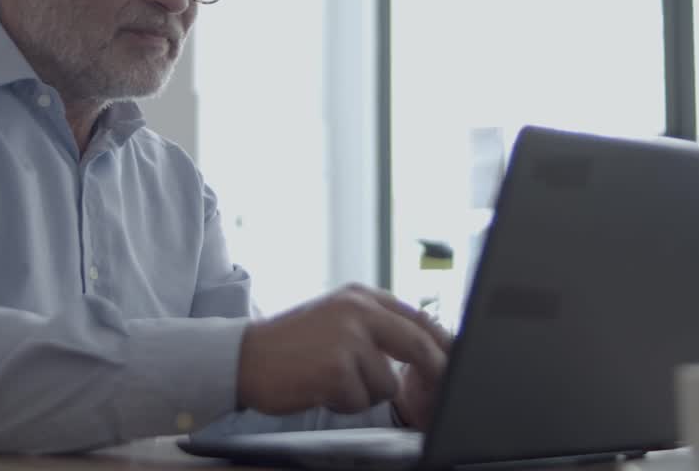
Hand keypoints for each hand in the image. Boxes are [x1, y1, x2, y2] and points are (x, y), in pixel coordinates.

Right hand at [237, 284, 446, 415]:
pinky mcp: (336, 368)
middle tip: (439, 393)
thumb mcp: (335, 318)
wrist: (243, 357)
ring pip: (387, 382)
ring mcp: (347, 338)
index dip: (442, 344)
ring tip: (332, 381)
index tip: (455, 364)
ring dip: (365, 393)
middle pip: (418, 344)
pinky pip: (361, 399)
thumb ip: (374, 325)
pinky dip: (344, 403)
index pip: (418, 318)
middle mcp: (357, 310)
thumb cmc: (291, 345)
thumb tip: (423, 346)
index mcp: (360, 296)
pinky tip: (320, 389)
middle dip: (433, 372)